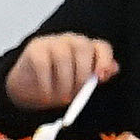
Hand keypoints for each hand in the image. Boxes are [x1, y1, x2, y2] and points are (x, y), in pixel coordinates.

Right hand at [3, 32, 118, 113]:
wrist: (27, 88)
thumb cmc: (57, 85)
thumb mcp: (79, 84)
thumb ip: (95, 77)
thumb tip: (113, 69)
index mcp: (87, 49)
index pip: (101, 47)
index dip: (104, 61)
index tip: (100, 78)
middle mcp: (72, 41)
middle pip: (83, 48)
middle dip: (82, 74)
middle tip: (75, 95)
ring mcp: (53, 42)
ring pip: (63, 56)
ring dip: (64, 82)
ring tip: (60, 98)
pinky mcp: (35, 48)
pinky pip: (43, 64)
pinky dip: (46, 83)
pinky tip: (46, 95)